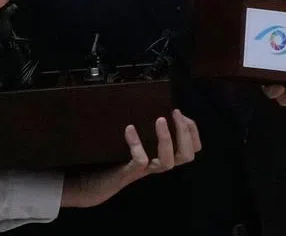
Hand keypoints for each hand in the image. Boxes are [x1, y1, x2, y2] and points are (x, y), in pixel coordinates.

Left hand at [60, 110, 200, 207]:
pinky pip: (140, 161)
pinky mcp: (128, 174)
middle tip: (175, 113)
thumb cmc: (111, 158)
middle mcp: (156, 165)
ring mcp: (144, 171)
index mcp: (161, 155)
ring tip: (160, 120)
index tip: (181, 114)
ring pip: (167, 162)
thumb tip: (149, 101)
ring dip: (167, 139)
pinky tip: (129, 129)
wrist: (92, 184)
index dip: (192, 132)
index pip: (191, 149)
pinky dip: (137, 144)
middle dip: (185, 133)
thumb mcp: (130, 140)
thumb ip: (141, 128)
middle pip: (186, 155)